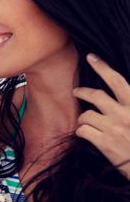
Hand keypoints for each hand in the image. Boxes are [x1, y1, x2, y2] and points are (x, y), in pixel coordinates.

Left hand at [73, 53, 129, 178]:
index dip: (102, 67)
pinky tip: (87, 135)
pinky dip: (82, 131)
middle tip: (76, 91)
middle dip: (82, 91)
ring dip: (84, 117)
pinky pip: (82, 130)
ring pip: (86, 114)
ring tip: (87, 121)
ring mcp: (113, 129)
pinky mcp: (104, 144)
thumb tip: (124, 91)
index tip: (91, 57)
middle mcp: (124, 114)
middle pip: (96, 95)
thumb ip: (129, 101)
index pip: (117, 81)